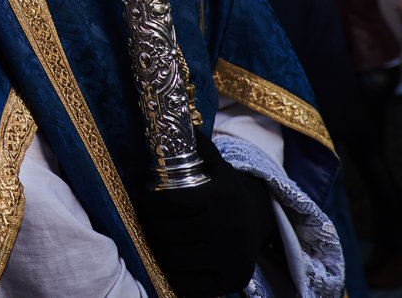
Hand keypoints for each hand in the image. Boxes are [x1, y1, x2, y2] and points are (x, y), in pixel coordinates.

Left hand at [137, 133, 274, 297]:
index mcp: (222, 199)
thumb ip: (198, 147)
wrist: (263, 220)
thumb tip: (178, 120)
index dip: (146, 205)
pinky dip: (170, 273)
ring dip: (154, 249)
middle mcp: (229, 230)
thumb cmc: (228, 191)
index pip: (170, 205)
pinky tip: (165, 259)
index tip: (138, 201)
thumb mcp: (218, 166)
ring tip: (149, 238)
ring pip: (173, 259)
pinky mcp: (231, 282)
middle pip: (167, 234)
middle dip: (147, 227)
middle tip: (139, 221)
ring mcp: (231, 259)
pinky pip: (187, 283)